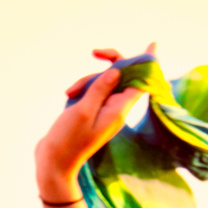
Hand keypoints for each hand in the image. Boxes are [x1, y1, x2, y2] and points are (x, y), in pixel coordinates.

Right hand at [36, 45, 150, 194]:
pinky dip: (82, 88)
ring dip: (86, 81)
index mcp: (119, 109)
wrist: (54, 162)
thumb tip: (117, 71)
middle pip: (121, 76)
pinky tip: (69, 95)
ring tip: (69, 93)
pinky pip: (92, 91)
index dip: (146, 63)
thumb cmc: (68, 139)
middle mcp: (115, 108)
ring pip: (103, 82)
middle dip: (105, 66)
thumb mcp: (83, 111)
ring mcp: (103, 110)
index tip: (153, 45)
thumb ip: (101, 89)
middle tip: (95, 52)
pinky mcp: (92, 111)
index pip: (141, 82)